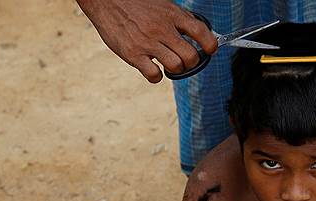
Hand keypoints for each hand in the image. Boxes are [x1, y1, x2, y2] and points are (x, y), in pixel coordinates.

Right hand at [77, 0, 217, 82]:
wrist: (105, 0)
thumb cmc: (136, 4)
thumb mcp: (162, 5)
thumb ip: (180, 19)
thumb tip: (200, 34)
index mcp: (171, 14)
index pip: (201, 32)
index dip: (210, 45)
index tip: (209, 50)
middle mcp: (162, 28)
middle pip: (190, 56)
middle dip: (191, 62)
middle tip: (184, 60)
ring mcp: (147, 42)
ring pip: (176, 66)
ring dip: (175, 69)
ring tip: (167, 62)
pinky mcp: (133, 54)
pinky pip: (154, 75)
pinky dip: (156, 76)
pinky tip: (152, 68)